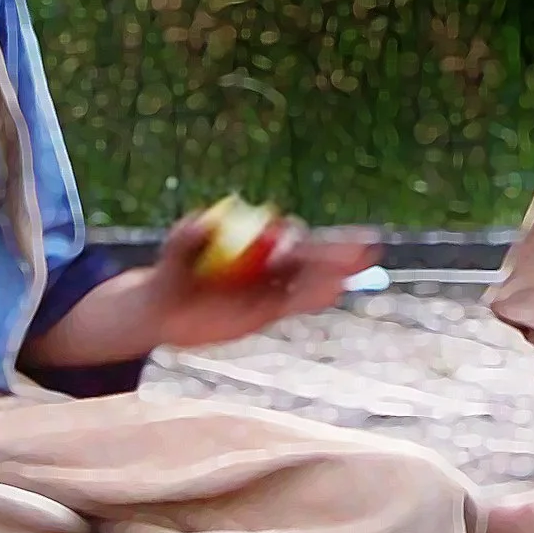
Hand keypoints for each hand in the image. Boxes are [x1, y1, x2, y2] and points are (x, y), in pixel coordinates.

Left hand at [147, 211, 380, 348]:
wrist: (166, 311)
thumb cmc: (169, 275)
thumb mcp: (173, 253)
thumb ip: (185, 239)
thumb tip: (200, 222)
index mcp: (252, 242)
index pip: (283, 236)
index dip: (295, 236)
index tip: (293, 241)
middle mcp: (268, 262)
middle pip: (309, 255)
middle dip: (338, 249)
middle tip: (366, 242)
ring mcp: (272, 287)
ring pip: (310, 279)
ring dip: (336, 271)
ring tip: (363, 261)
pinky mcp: (268, 310)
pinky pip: (297, 303)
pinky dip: (317, 296)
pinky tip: (337, 289)